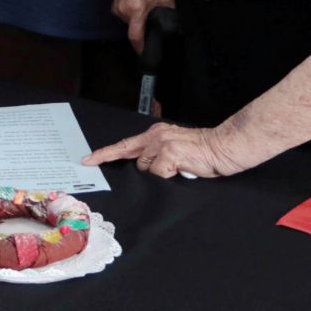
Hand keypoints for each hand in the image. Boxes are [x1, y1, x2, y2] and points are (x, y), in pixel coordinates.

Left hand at [84, 122, 248, 178]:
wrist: (223, 147)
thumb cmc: (203, 152)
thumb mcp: (176, 148)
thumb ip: (159, 154)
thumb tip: (148, 168)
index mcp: (156, 133)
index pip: (125, 144)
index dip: (105, 154)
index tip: (87, 160)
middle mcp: (155, 135)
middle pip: (136, 161)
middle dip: (148, 170)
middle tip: (168, 168)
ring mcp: (160, 144)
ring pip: (147, 169)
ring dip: (161, 174)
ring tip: (180, 167)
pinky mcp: (168, 154)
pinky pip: (159, 175)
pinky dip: (170, 177)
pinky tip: (183, 169)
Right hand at [111, 0, 175, 51]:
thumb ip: (171, 13)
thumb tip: (178, 27)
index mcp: (136, 9)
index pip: (135, 36)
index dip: (140, 47)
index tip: (144, 53)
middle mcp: (123, 8)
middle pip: (132, 27)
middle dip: (141, 26)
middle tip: (150, 19)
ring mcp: (117, 3)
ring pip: (126, 19)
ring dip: (134, 17)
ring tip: (144, 7)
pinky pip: (121, 10)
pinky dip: (128, 10)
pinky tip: (137, 2)